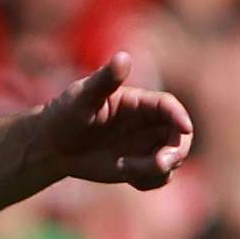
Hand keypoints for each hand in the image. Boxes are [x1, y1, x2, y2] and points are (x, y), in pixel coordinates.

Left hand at [37, 54, 195, 190]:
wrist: (53, 146)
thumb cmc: (65, 114)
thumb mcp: (82, 97)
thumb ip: (105, 80)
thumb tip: (123, 56)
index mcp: (138, 102)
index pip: (168, 106)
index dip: (180, 115)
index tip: (186, 129)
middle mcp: (148, 123)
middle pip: (180, 136)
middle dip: (176, 151)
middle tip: (159, 164)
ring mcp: (145, 146)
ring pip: (171, 160)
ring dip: (156, 170)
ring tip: (125, 170)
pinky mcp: (140, 166)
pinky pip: (160, 177)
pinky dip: (149, 181)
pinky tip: (125, 176)